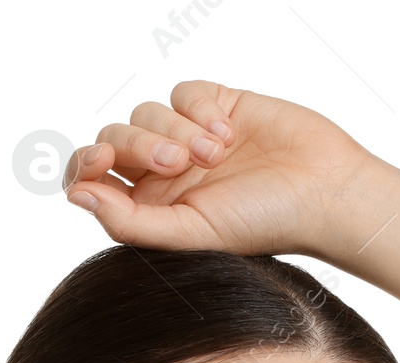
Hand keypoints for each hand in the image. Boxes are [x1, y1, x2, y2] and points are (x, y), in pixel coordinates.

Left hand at [60, 80, 376, 258]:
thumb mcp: (190, 233)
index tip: (101, 161)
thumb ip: (127, 222)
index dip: (86, 162)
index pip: (93, 177)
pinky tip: (228, 132)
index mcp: (150, 209)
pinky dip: (199, 108)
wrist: (323, 192)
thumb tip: (76, 194)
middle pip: (115, 138)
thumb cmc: (262, 224)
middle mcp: (164, 174)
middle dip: (140, 144)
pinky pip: (182, 92)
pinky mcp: (216, 106)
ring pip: (146, 112)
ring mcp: (189, 138)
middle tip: (179, 164)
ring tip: (217, 154)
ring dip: (177, 129)